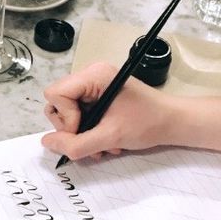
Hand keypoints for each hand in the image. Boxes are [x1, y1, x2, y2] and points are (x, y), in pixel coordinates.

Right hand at [41, 62, 172, 158]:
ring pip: (68, 112)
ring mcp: (94, 86)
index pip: (55, 94)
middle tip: (93, 140)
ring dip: (82, 133)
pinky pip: (80, 114)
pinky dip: (89, 131)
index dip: (64, 118)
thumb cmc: (149, 122)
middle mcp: (91, 76)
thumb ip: (76, 143)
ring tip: (103, 144)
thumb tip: (47, 143)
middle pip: (58, 103)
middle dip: (72, 128)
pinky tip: (107, 139)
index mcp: (94, 75)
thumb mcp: (110, 137)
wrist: (173, 122)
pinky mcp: (99, 96)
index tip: (83, 130)